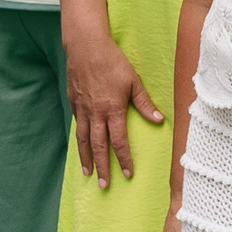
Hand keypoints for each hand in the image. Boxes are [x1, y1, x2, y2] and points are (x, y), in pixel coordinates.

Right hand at [67, 36, 160, 187]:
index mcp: (112, 109)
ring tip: (88, 173)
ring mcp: (82, 108)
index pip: (119, 141)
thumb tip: (158, 119)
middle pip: (98, 146)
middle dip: (102, 167)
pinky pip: (76, 125)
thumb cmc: (112, 61)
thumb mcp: (133, 81)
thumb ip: (144, 102)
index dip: (124, 159)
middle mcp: (95, 113)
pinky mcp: (73, 102)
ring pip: (83, 139)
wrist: (85, 46)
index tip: (127, 174)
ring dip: (86, 158)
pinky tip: (81, 145)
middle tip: (104, 185)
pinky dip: (79, 139)